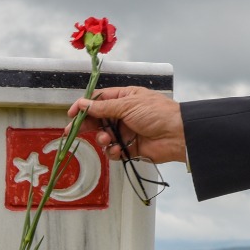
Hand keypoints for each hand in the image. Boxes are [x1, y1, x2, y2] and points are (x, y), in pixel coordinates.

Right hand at [69, 86, 187, 165]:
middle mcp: (124, 114)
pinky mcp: (130, 147)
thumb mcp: (128, 105)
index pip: (99, 100)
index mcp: (125, 98)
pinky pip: (114, 150)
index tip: (72, 114)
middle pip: (98, 119)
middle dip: (87, 125)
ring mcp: (127, 131)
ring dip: (102, 139)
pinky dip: (112, 151)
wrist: (178, 135)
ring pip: (104, 136)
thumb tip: (83, 104)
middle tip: (74, 132)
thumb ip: (104, 107)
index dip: (84, 106)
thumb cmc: (156, 113)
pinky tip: (116, 150)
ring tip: (107, 140)